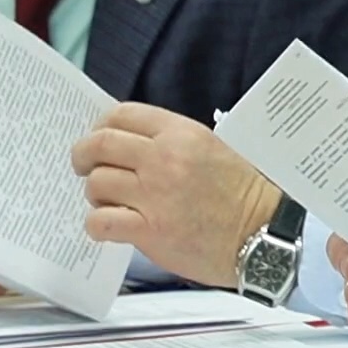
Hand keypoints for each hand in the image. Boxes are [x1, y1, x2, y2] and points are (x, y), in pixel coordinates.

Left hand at [71, 103, 282, 286]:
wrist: (265, 233)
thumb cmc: (245, 194)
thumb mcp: (215, 148)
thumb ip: (174, 142)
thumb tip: (132, 143)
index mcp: (182, 133)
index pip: (122, 114)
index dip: (101, 125)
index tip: (98, 138)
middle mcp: (165, 159)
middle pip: (99, 144)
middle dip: (83, 155)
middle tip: (83, 166)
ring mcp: (156, 195)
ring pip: (96, 183)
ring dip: (95, 193)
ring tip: (107, 202)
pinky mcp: (151, 230)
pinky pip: (101, 222)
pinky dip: (97, 224)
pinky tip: (109, 226)